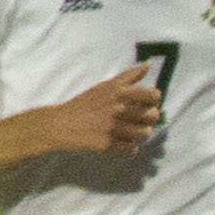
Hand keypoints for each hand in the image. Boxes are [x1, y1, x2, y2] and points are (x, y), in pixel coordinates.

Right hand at [37, 61, 165, 156]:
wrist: (60, 124)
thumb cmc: (85, 103)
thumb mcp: (105, 86)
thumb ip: (128, 77)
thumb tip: (148, 65)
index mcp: (118, 92)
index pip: (154, 95)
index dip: (153, 100)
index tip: (145, 103)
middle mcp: (118, 108)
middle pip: (153, 116)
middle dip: (147, 118)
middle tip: (136, 119)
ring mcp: (113, 128)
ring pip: (145, 134)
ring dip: (139, 134)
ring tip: (128, 131)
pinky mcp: (108, 145)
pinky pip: (133, 149)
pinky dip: (128, 147)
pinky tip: (119, 141)